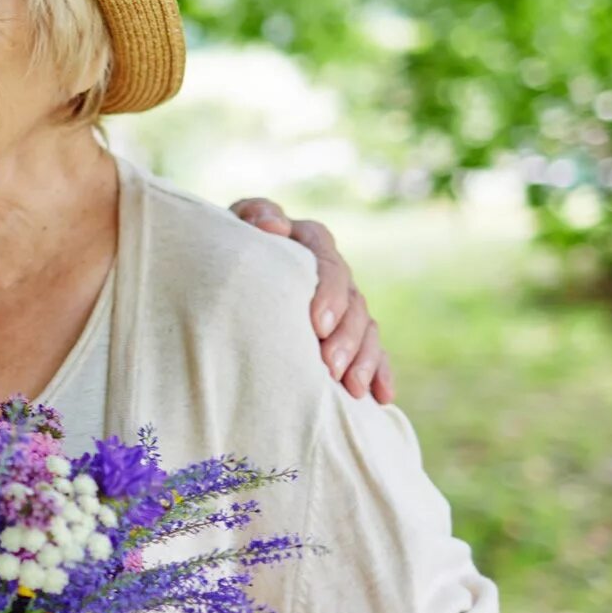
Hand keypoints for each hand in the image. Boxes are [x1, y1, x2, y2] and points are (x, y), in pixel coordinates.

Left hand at [228, 197, 393, 403]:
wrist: (230, 269)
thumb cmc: (232, 246)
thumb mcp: (236, 226)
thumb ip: (254, 215)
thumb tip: (273, 226)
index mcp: (311, 241)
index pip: (329, 265)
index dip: (329, 295)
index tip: (317, 325)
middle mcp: (334, 271)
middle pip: (353, 303)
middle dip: (345, 338)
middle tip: (329, 367)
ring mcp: (344, 301)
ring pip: (366, 329)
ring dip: (363, 360)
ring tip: (350, 388)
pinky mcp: (347, 330)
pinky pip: (373, 351)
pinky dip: (379, 372)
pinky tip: (381, 397)